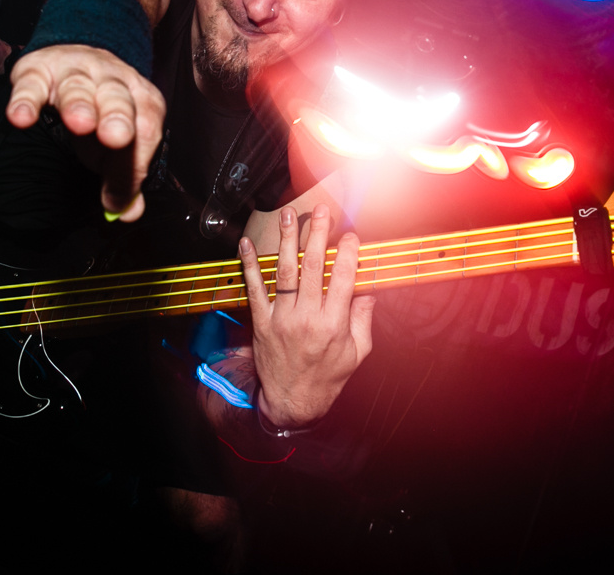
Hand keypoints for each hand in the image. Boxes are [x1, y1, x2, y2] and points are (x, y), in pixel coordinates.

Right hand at [7, 44, 165, 219]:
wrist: (76, 57)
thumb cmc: (100, 106)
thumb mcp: (118, 143)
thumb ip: (124, 178)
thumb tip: (126, 213)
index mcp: (140, 99)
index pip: (146, 129)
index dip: (134, 165)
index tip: (119, 197)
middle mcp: (111, 81)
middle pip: (118, 99)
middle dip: (119, 118)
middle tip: (118, 138)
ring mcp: (75, 72)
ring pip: (78, 87)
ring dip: (79, 104)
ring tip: (80, 123)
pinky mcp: (38, 70)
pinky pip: (31, 84)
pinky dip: (25, 100)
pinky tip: (21, 118)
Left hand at [238, 205, 374, 428]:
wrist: (293, 402)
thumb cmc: (328, 378)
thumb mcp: (357, 353)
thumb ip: (363, 320)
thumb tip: (368, 290)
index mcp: (333, 325)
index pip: (343, 278)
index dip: (347, 253)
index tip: (350, 235)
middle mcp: (307, 318)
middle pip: (313, 267)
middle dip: (318, 234)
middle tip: (321, 211)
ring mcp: (282, 319)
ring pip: (285, 271)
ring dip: (287, 240)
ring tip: (289, 215)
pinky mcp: (262, 323)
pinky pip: (254, 289)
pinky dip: (249, 266)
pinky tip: (246, 244)